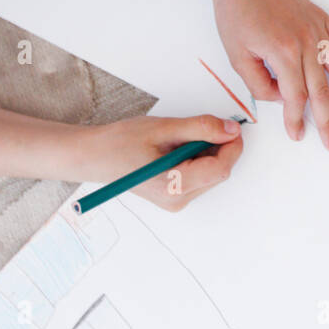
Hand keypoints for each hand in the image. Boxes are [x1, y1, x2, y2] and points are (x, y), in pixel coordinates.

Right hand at [82, 115, 243, 210]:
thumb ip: (201, 128)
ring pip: (210, 174)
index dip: (232, 146)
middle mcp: (177, 200)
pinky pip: (199, 177)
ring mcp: (175, 201)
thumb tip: (231, 130)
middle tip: (203, 127)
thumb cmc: (122, 142)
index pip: (220, 169)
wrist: (95, 156)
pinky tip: (178, 149)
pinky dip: (198, 159)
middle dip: (219, 148)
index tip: (233, 127)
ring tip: (180, 139)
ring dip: (208, 152)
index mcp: (174, 186)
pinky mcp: (174, 197)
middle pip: (218, 173)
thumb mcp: (165, 128)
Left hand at [209, 0, 328, 150]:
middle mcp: (305, 42)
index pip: (295, 96)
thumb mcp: (237, 57)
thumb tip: (282, 98)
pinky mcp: (321, 19)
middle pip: (321, 90)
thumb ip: (259, 84)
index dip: (297, 119)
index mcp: (282, 53)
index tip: (297, 134)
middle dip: (328, 120)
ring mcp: (317, 30)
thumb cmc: (237, 15)